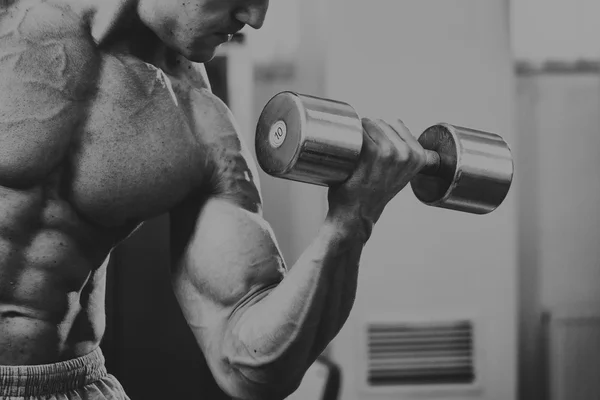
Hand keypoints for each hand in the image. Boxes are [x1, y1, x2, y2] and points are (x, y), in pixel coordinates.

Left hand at [327, 117, 426, 232]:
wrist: (356, 214)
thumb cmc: (372, 195)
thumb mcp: (398, 174)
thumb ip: (403, 152)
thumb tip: (396, 124)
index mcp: (418, 156)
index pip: (396, 125)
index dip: (381, 133)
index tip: (373, 148)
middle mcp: (406, 153)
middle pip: (382, 123)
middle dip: (369, 132)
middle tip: (361, 153)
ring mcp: (389, 151)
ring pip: (370, 124)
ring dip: (357, 133)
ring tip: (353, 153)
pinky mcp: (370, 151)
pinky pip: (358, 131)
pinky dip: (349, 137)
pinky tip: (346, 150)